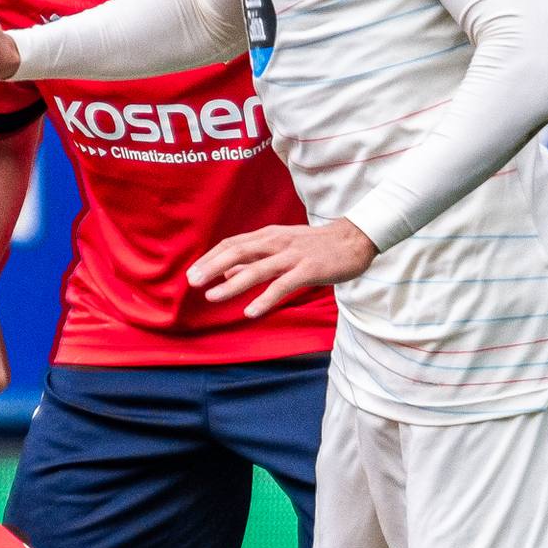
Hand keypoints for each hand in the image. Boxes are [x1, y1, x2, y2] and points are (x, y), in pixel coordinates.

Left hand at [187, 217, 377, 316]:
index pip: (232, 244)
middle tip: (192, 282)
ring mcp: (293, 255)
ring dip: (232, 284)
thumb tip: (226, 271)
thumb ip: (254, 259)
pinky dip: (265, 298)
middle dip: (213, 267)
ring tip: (212, 297)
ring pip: (258, 269)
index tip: (193, 273)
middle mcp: (277, 242)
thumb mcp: (281, 247)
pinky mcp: (309, 269)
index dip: (211, 258)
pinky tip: (250, 312)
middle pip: (238, 251)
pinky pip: (283, 285)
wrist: (355, 239)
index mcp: (268, 236)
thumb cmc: (315, 246)